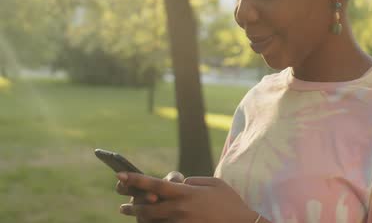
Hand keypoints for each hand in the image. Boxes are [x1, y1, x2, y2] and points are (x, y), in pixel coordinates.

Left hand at [117, 172, 258, 222]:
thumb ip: (194, 181)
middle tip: (124, 204)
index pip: (155, 184)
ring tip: (133, 213)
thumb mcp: (214, 183)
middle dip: (133, 206)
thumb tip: (180, 184)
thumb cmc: (230, 202)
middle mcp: (180, 209)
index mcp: (187, 193)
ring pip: (153, 221)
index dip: (135, 179)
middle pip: (147, 207)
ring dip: (141, 218)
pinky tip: (151, 221)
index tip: (119, 175)